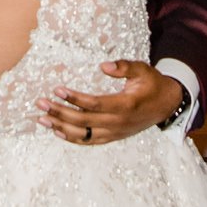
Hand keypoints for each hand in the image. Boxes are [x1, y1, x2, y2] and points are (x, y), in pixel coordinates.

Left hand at [42, 60, 182, 144]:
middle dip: (59, 112)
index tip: (57, 90)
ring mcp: (114, 133)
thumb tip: (103, 65)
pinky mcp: (112, 137)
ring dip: (60, 126)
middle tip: (40, 103)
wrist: (166, 105)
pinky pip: (88, 141)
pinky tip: (56, 130)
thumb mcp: (143, 70)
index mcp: (125, 106)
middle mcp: (118, 123)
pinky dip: (71, 138)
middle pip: (83, 121)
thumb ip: (124, 67)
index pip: (94, 104)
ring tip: (41, 118)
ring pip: (82, 134)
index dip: (75, 98)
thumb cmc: (152, 84)